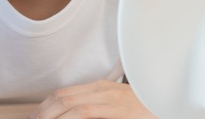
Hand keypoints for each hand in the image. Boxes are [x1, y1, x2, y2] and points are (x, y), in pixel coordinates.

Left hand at [29, 80, 155, 118]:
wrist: (170, 104)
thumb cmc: (144, 108)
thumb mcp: (115, 105)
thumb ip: (95, 107)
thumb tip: (71, 114)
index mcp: (100, 88)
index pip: (63, 94)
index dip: (44, 106)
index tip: (34, 117)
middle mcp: (104, 91)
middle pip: (63, 98)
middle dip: (43, 113)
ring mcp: (113, 102)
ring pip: (74, 108)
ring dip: (53, 117)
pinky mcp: (121, 112)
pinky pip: (88, 114)